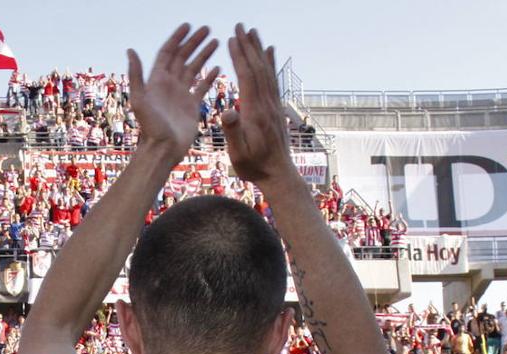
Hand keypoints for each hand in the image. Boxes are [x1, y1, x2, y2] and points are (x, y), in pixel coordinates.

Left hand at [127, 24, 218, 155]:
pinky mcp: (191, 106)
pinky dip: (209, 77)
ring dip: (203, 55)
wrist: (162, 150)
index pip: (168, 53)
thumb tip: (130, 51)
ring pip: (193, 69)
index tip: (188, 26)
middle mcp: (169, 85)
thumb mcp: (139, 100)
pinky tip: (217, 68)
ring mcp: (181, 95)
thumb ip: (136, 75)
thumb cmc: (150, 128)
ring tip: (216, 42)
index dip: (177, 38)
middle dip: (194, 42)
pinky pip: (201, 87)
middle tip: (207, 29)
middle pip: (182, 57)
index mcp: (157, 80)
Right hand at [221, 25, 295, 184]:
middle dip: (249, 46)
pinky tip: (269, 51)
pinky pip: (273, 80)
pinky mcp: (276, 108)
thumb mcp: (238, 153)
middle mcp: (267, 104)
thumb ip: (233, 132)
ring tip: (253, 32)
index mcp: (255, 112)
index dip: (240, 57)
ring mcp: (273, 105)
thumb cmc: (254, 166)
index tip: (232, 39)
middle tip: (241, 26)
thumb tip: (228, 111)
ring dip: (259, 50)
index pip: (247, 78)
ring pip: (267, 71)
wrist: (278, 174)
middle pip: (258, 68)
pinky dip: (271, 63)